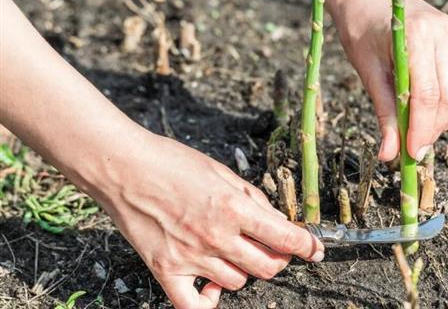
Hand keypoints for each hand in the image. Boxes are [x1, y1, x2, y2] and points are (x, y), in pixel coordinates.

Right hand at [100, 134, 323, 308]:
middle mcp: (217, 236)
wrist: (123, 167)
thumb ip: (251, 198)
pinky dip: (209, 301)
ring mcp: (191, 256)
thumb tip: (275, 219)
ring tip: (232, 253)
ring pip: (238, 283)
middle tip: (272, 248)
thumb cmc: (171, 162)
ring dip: (244, 270)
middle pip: (267, 267)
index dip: (308, 246)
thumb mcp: (221, 171)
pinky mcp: (165, 269)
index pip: (285, 238)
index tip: (315, 249)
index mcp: (234, 208)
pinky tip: (211, 287)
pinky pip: (194, 306)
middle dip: (278, 259)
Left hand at [330, 0, 447, 161]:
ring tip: (426, 133)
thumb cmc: (361, 29)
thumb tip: (390, 154)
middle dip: (434, 127)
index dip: (421, 129)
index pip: (428, 95)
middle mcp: (445, 32)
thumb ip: (384, 112)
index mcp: (418, 36)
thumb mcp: (367, 71)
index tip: (411, 153)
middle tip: (415, 147)